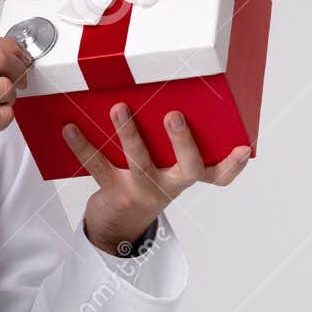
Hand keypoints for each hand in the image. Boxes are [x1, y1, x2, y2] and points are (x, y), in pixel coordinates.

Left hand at [63, 104, 250, 255]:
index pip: (219, 175)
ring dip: (129, 134)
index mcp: (187, 176)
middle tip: (174, 115)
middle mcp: (171, 186)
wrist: (118, 223)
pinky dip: (82, 145)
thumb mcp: (164, 163)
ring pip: (140, 163)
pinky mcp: (116, 193)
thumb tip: (160, 88)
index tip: (242, 147)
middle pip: (188, 168)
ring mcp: (144, 190)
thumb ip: (168, 137)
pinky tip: (69, 127)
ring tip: (119, 109)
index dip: (233, 165)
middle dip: (183, 141)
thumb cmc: (146, 179)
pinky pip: (98, 166)